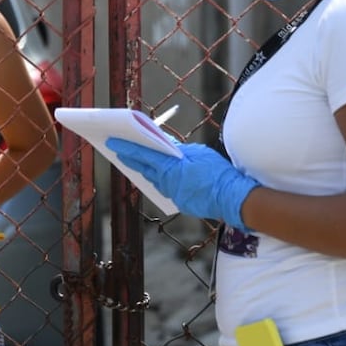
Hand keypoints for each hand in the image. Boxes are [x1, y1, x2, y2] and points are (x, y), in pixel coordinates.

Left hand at [105, 139, 257, 230]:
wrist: (233, 199)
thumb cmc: (218, 173)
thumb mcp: (199, 154)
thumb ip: (180, 150)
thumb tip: (167, 146)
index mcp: (170, 168)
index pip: (143, 155)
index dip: (126, 148)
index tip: (112, 142)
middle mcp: (168, 183)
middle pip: (145, 169)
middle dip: (132, 159)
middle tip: (119, 150)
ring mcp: (173, 195)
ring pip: (155, 180)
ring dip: (146, 170)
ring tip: (136, 161)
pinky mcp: (181, 203)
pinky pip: (167, 189)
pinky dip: (162, 180)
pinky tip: (160, 174)